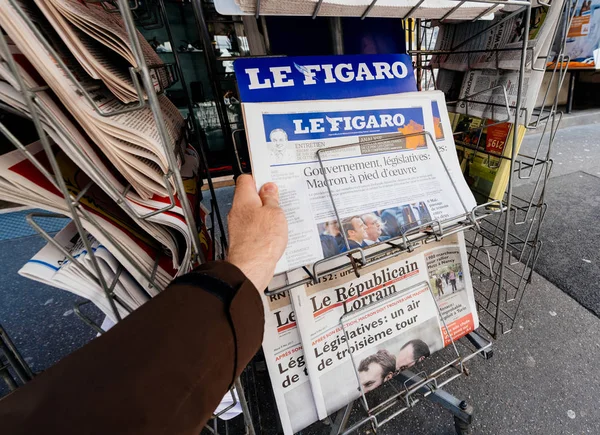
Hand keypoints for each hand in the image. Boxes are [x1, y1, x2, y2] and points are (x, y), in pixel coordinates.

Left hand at [226, 174, 287, 290]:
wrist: (251, 266)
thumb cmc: (261, 240)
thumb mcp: (275, 213)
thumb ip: (271, 199)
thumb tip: (269, 188)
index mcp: (244, 199)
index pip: (246, 179)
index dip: (259, 178)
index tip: (270, 181)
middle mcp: (238, 211)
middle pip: (250, 197)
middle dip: (265, 198)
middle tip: (279, 201)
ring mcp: (239, 226)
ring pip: (253, 213)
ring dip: (266, 214)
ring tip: (280, 218)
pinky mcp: (243, 239)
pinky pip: (254, 228)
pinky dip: (264, 228)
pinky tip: (275, 233)